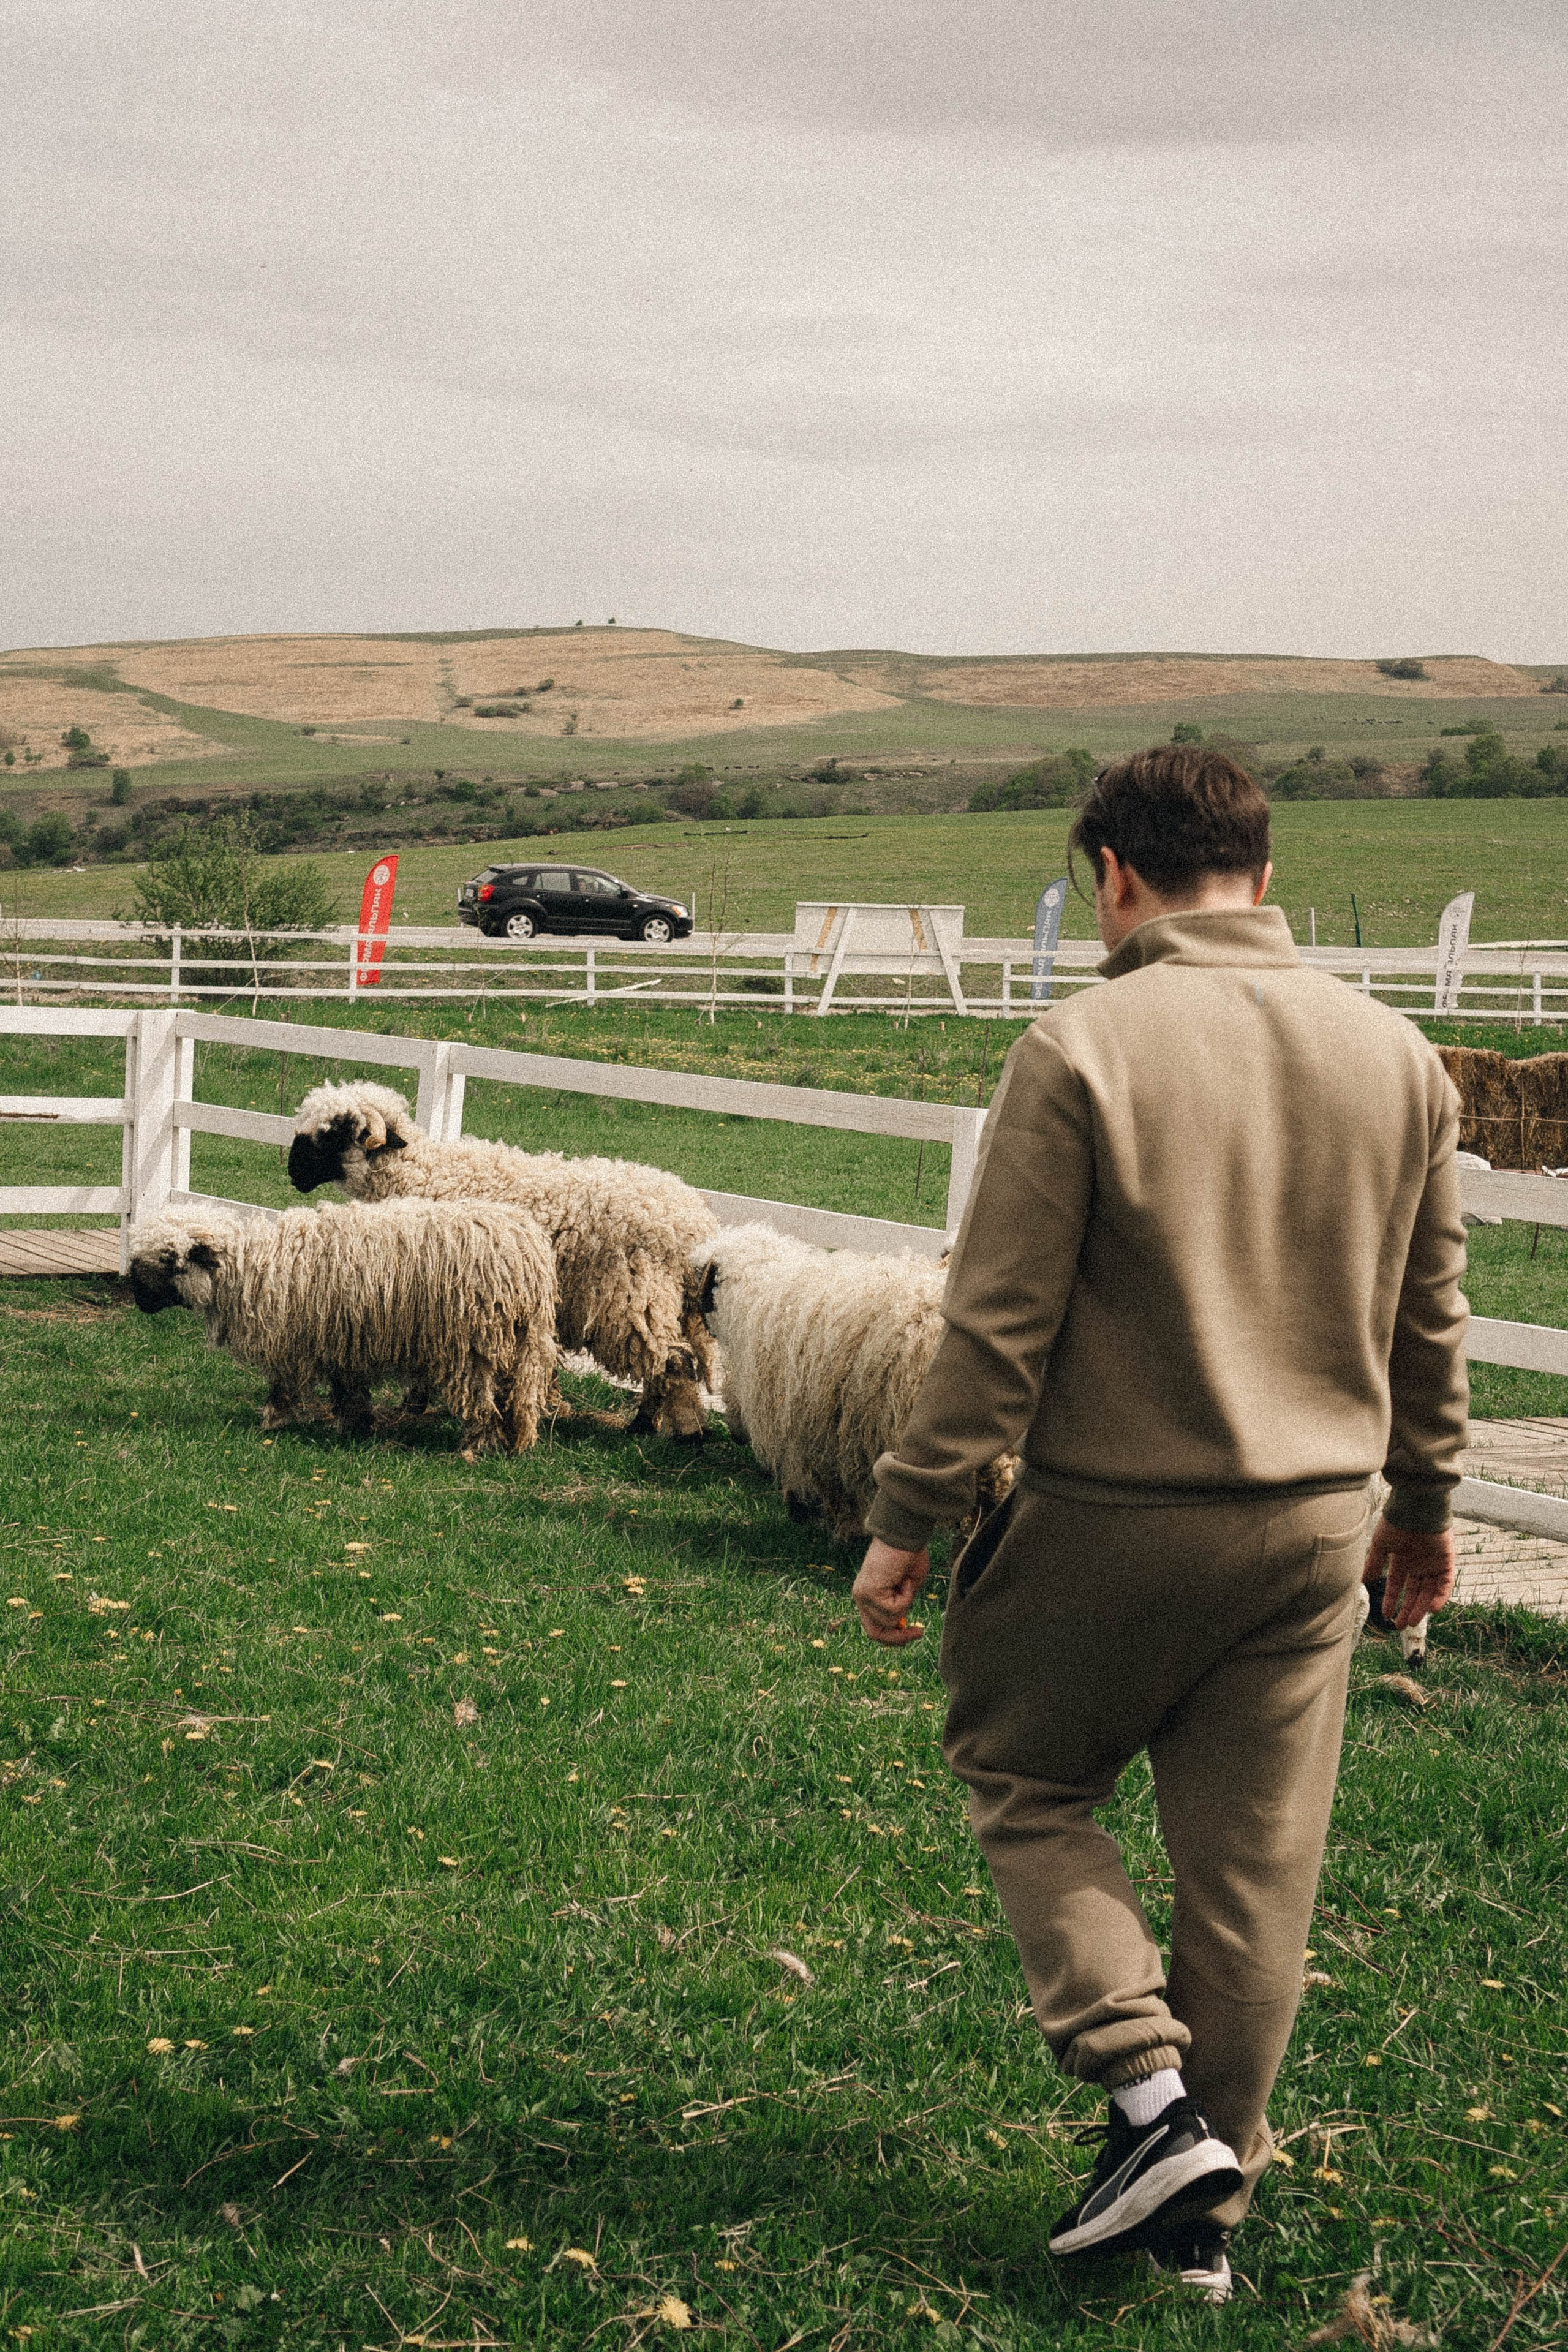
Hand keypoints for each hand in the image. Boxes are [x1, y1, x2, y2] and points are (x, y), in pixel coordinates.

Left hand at [853, 1538, 929, 1645]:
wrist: (904, 1532)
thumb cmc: (908, 1554)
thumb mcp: (906, 1588)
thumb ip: (900, 1606)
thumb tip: (900, 1626)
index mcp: (867, 1595)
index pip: (875, 1627)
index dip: (895, 1636)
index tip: (917, 1632)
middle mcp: (860, 1597)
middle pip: (875, 1634)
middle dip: (898, 1638)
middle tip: (919, 1633)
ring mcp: (862, 1596)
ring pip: (888, 1621)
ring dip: (905, 1603)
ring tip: (905, 1580)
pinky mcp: (868, 1593)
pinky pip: (894, 1610)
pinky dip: (906, 1596)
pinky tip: (902, 1577)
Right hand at [1363, 1513, 1455, 1630]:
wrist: (1416, 1508)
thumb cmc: (1396, 1522)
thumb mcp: (1380, 1545)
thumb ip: (1373, 1564)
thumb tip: (1363, 1581)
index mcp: (1402, 1559)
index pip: (1397, 1584)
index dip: (1391, 1599)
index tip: (1385, 1614)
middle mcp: (1418, 1563)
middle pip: (1414, 1592)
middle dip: (1407, 1608)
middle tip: (1400, 1625)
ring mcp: (1433, 1563)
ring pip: (1428, 1591)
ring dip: (1421, 1607)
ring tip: (1411, 1622)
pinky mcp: (1446, 1562)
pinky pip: (1445, 1584)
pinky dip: (1440, 1597)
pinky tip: (1432, 1610)